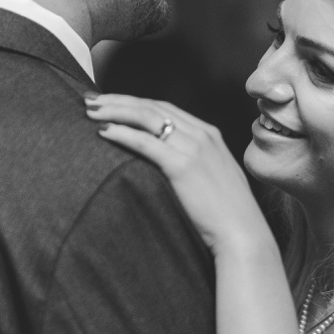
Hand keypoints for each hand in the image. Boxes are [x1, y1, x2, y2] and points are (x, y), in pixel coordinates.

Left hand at [86, 94, 275, 258]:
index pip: (163, 107)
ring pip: (146, 118)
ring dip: (115, 111)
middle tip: (90, 100)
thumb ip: (190, 162)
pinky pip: (146, 142)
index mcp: (208, 134)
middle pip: (151, 107)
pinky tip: (104, 132)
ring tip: (90, 112)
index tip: (109, 102)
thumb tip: (162, 162)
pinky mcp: (184, 166)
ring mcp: (194, 147)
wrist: (242, 234)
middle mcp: (202, 134)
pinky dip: (122, 133)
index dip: (134, 102)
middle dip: (118, 101)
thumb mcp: (211, 177)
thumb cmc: (224, 214)